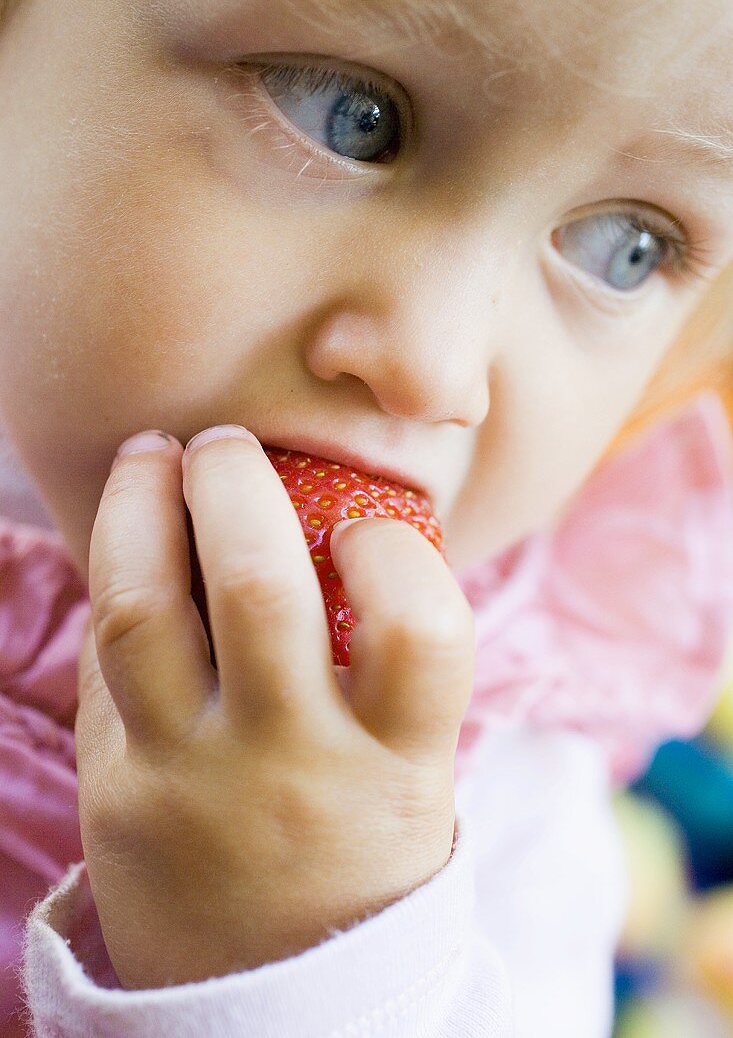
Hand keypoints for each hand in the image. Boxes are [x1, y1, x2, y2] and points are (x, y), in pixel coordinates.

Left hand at [75, 427, 475, 989]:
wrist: (281, 989)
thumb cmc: (362, 843)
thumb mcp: (411, 765)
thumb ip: (391, 660)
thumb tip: (344, 516)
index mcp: (398, 760)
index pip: (421, 629)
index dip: (395, 547)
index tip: (363, 522)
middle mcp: (293, 766)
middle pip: (255, 589)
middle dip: (232, 483)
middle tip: (228, 444)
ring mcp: (192, 779)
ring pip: (141, 610)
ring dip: (137, 505)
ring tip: (153, 455)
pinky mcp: (117, 789)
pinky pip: (102, 659)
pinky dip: (118, 579)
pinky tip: (132, 546)